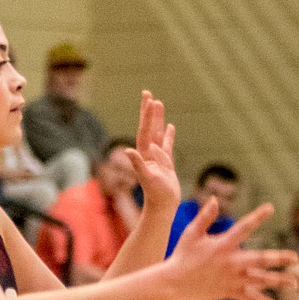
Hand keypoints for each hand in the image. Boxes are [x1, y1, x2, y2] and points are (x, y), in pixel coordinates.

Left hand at [126, 90, 179, 212]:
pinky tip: (170, 126)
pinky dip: (168, 135)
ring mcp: (157, 157)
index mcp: (144, 154)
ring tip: (159, 103)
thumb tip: (128, 150)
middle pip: (148, 127)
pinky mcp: (166, 163)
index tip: (149, 100)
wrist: (163, 207)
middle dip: (148, 111)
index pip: (145, 130)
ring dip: (158, 119)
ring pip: (157, 133)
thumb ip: (138, 164)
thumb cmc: (156, 194)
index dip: (146, 115)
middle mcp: (149, 153)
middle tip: (148, 93)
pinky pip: (167, 145)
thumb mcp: (147, 179)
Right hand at [169, 199, 296, 299]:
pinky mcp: (230, 292)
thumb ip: (205, 217)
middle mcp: (231, 263)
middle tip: (295, 257)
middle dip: (279, 259)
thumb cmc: (182, 255)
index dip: (257, 217)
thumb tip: (214, 199)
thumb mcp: (191, 233)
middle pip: (260, 259)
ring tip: (295, 283)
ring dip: (278, 281)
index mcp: (223, 245)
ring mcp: (232, 279)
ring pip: (260, 281)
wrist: (174, 283)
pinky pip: (249, 299)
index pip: (243, 227)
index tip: (271, 208)